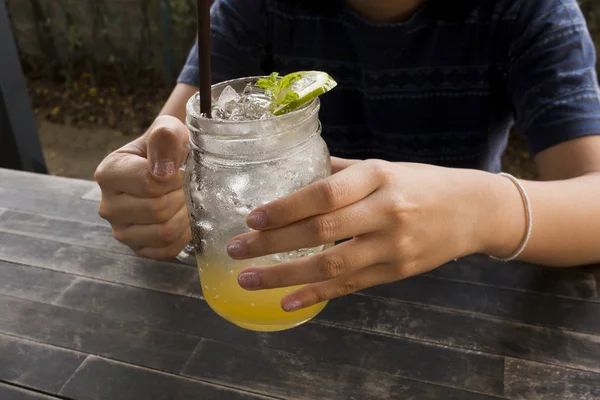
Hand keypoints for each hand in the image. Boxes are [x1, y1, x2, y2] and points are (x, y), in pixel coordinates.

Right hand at [94, 116, 191, 259]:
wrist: (170, 165)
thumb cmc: (168, 147)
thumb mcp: (169, 130)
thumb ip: (166, 137)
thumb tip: (163, 169)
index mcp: (109, 173)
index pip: (150, 184)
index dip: (176, 178)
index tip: (181, 169)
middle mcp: (108, 205)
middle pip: (158, 210)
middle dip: (182, 197)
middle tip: (188, 186)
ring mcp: (121, 231)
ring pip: (164, 232)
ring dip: (186, 216)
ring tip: (187, 200)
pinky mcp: (137, 248)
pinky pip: (166, 250)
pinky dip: (184, 236)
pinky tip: (185, 218)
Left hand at [228, 159, 492, 310]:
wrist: (473, 210)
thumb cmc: (422, 182)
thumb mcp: (385, 166)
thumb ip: (341, 172)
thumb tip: (297, 171)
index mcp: (378, 176)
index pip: (324, 193)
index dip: (286, 208)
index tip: (253, 218)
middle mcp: (386, 211)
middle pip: (321, 231)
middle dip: (272, 243)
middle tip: (236, 249)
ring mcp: (393, 246)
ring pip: (332, 266)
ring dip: (285, 275)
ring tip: (248, 279)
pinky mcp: (396, 272)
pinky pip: (350, 286)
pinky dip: (315, 295)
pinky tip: (286, 301)